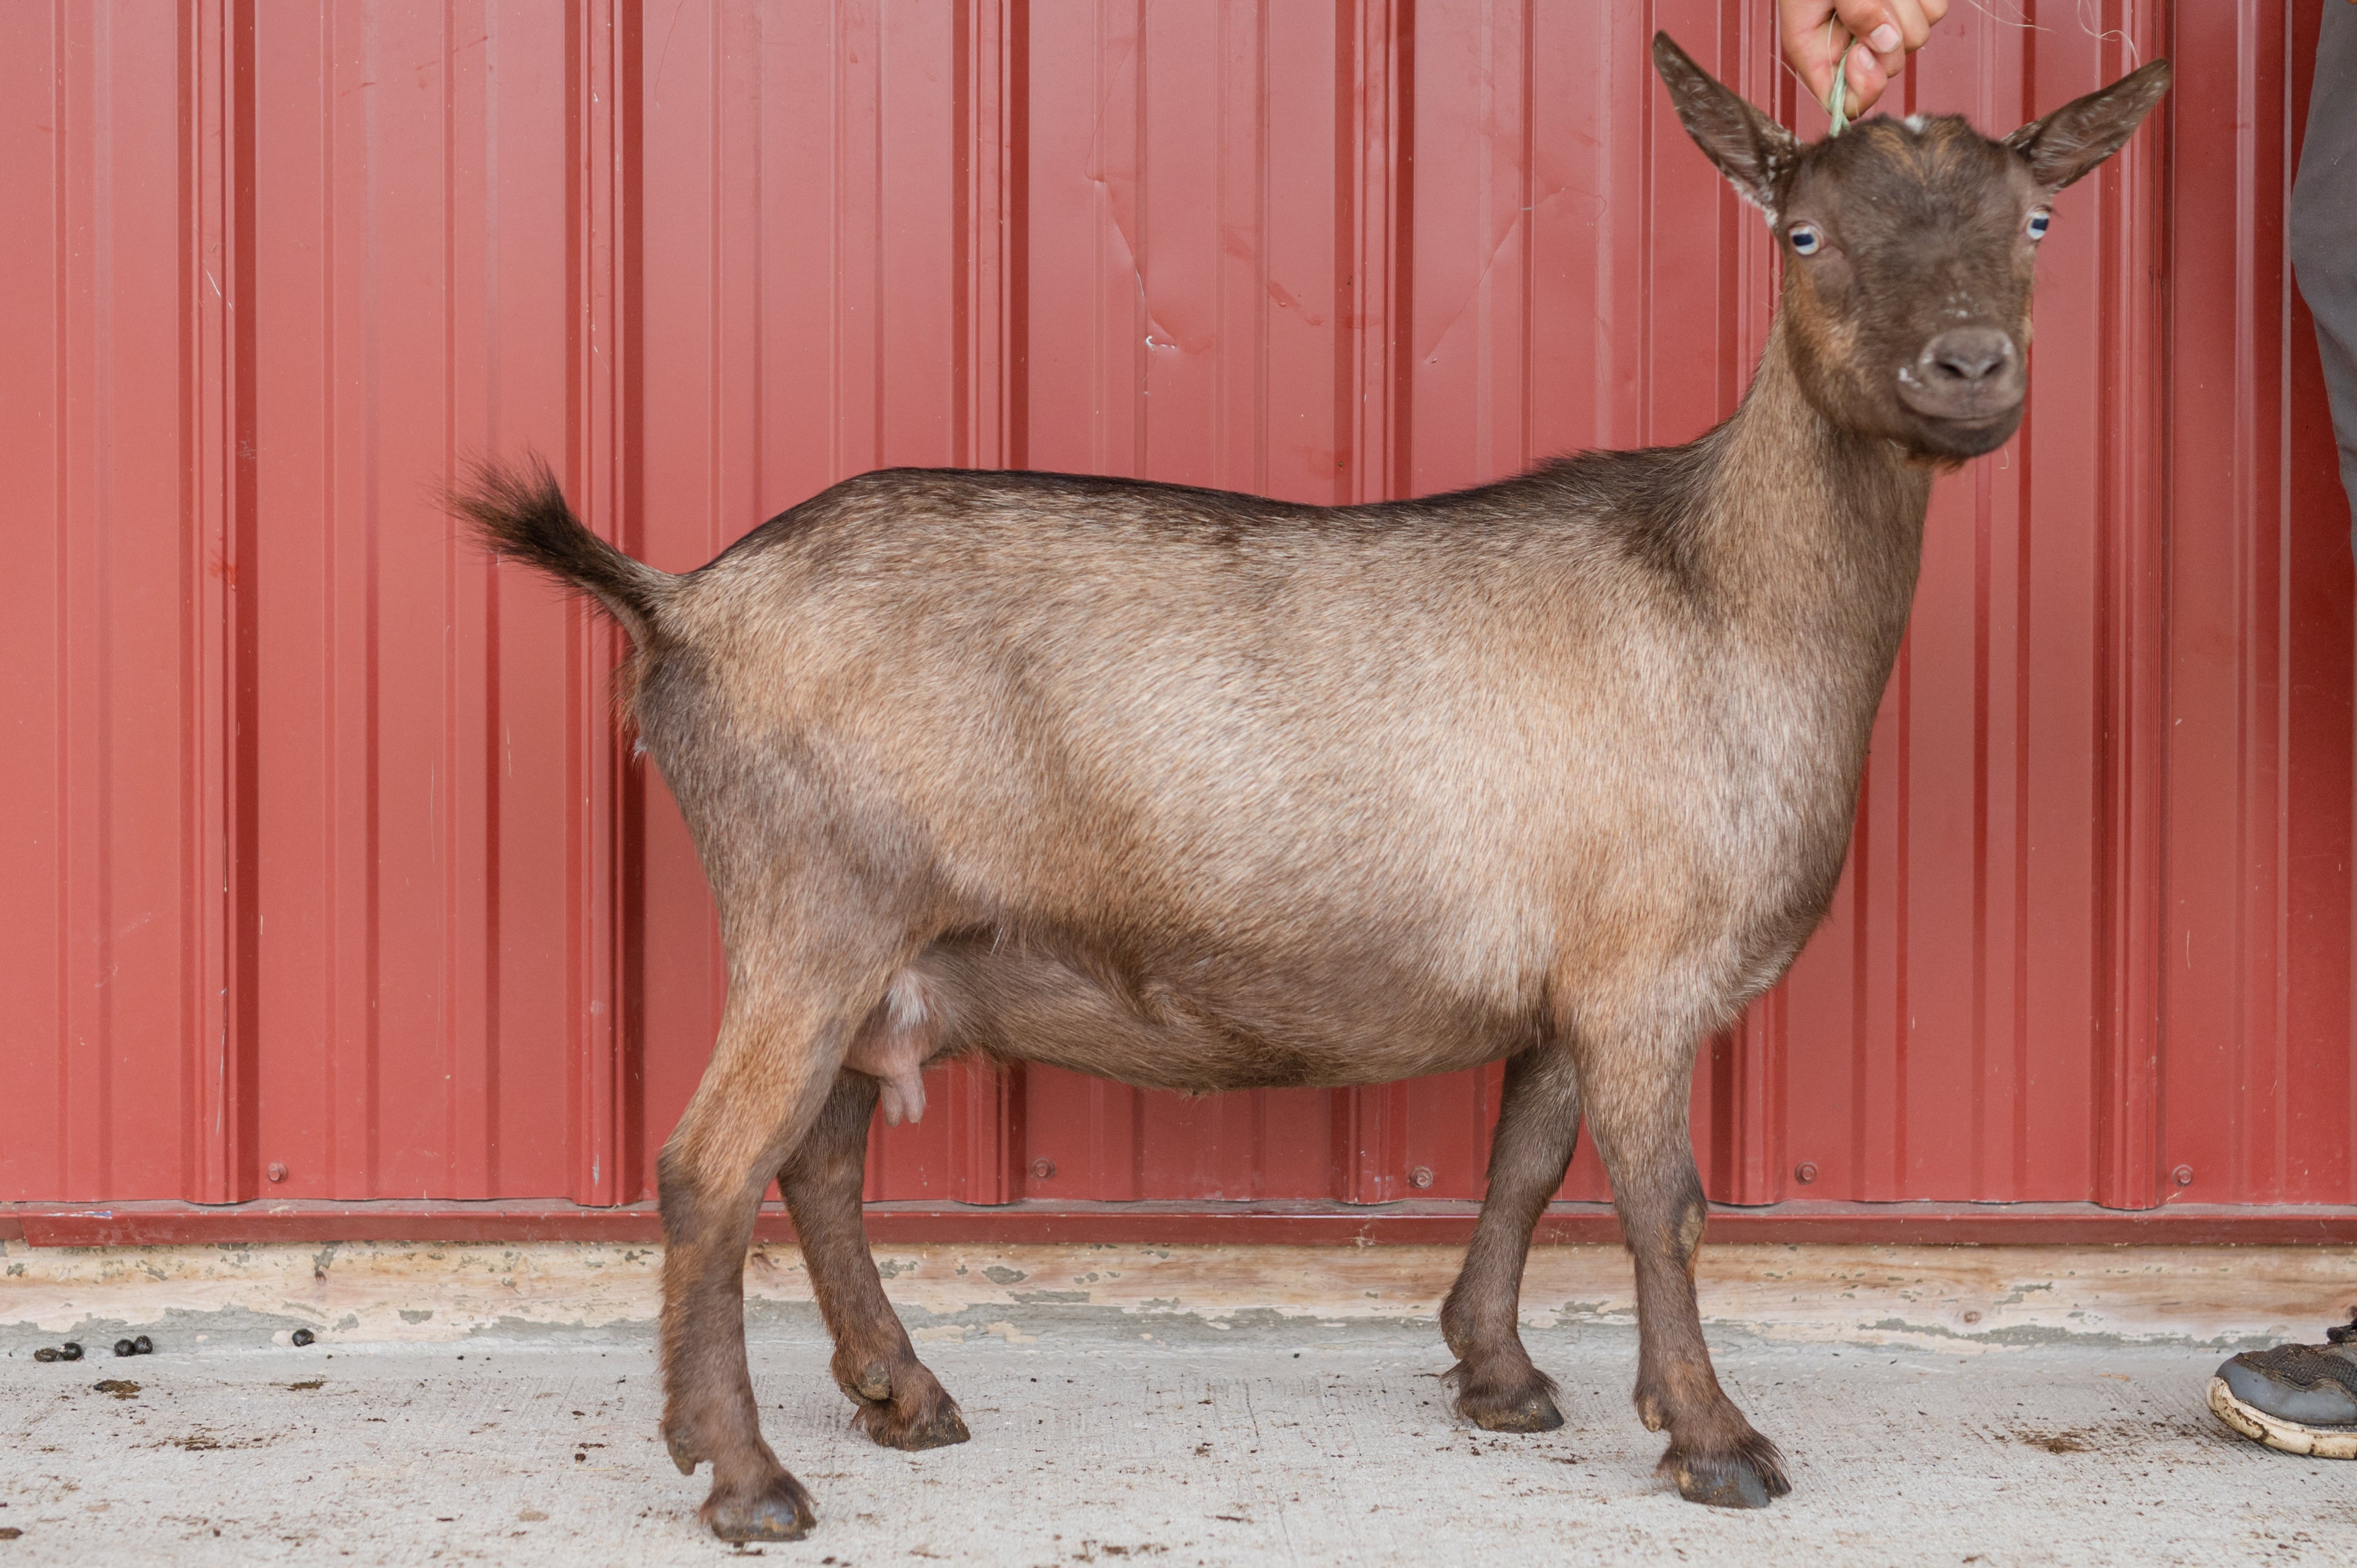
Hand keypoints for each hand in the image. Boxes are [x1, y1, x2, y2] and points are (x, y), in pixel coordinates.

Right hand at [1779, 0, 1948, 119]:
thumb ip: (1857, 12)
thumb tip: (1886, 41)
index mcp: (1816, 50)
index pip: (1843, 101)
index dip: (1860, 86)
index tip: (1862, 54)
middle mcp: (1851, 44)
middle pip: (1888, 67)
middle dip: (1888, 31)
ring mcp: (1885, 26)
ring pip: (1917, 37)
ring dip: (1908, 3)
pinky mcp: (1912, 6)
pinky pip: (1935, 10)